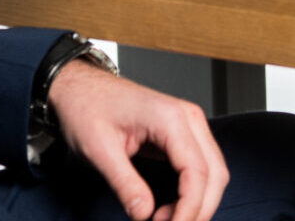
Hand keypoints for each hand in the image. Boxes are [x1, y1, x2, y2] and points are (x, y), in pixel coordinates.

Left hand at [48, 59, 226, 220]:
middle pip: (214, 174)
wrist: (80, 87)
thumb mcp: (99, 149)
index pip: (197, 172)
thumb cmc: (87, 107)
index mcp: (170, 118)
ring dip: (196, 202)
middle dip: (198, 209)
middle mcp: (187, 118)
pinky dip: (191, 192)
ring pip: (212, 172)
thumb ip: (124, 183)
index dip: (189, 208)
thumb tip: (144, 214)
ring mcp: (188, 125)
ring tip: (165, 220)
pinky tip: (170, 208)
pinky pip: (200, 167)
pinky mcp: (182, 134)